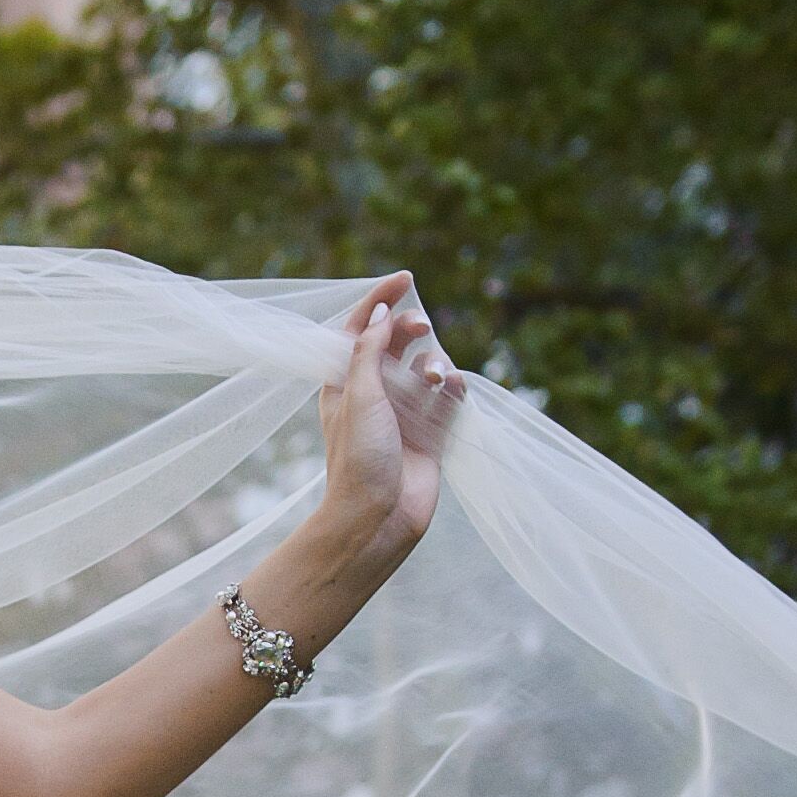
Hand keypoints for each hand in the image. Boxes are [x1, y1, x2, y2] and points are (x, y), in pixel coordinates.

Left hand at [318, 269, 465, 558]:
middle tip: (420, 327)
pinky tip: (452, 386)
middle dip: (411, 328)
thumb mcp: (357, 395)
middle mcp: (374, 393)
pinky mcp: (431, 431)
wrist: (379, 517)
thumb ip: (368, 350)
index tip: (405, 278)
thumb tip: (382, 313)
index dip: (381, 300)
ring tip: (434, 377)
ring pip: (425, 366)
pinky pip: (448, 396)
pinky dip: (452, 385)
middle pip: (396, 343)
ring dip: (433, 361)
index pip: (360, 329)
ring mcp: (404, 412)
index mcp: (344, 382)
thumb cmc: (359, 458)